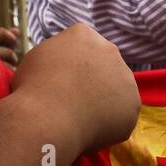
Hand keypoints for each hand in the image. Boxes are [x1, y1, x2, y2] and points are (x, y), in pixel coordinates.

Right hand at [11, 24, 139, 152]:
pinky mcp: (133, 103)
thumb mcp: (36, 59)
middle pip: (103, 64)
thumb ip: (55, 56)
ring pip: (116, 88)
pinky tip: (92, 131)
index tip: (62, 83)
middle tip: (74, 101)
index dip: (71, 67)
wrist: (47, 117)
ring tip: (82, 119)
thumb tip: (59, 66)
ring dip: (104, 100)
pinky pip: (122, 113)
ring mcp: (125, 76)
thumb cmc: (32, 87)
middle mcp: (109, 49)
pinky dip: (110, 122)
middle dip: (92, 80)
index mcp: (83, 34)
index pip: (82, 47)